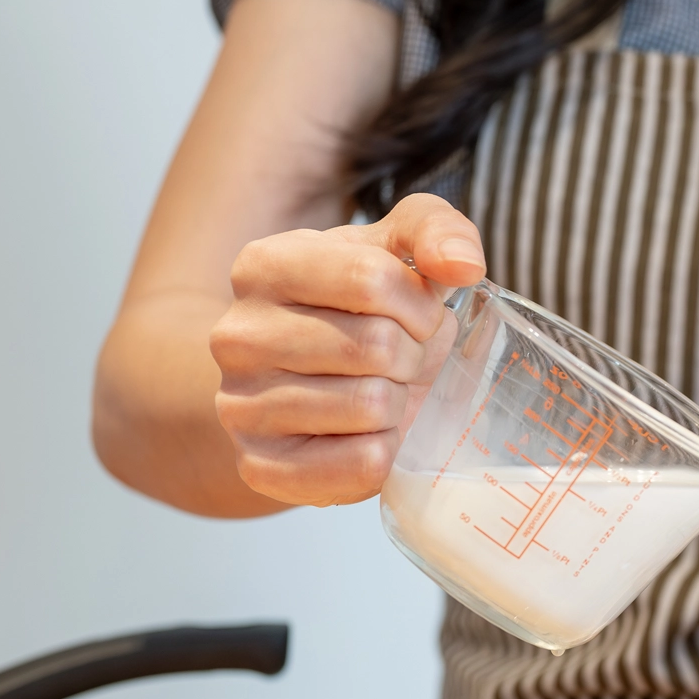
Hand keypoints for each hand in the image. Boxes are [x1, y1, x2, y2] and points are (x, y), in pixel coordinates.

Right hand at [209, 194, 486, 504]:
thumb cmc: (358, 311)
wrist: (304, 384)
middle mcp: (236, 335)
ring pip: (371, 407)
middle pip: (376, 346)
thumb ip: (434, 231)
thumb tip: (462, 264)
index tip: (415, 315)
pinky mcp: (261, 468)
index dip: (419, 305)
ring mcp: (239, 406)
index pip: (372, 279)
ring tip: (377, 392)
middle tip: (396, 361)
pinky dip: (386, 452)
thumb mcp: (394, 251)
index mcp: (262, 265)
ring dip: (398, 404)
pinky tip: (366, 433)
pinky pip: (362, 463)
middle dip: (410, 356)